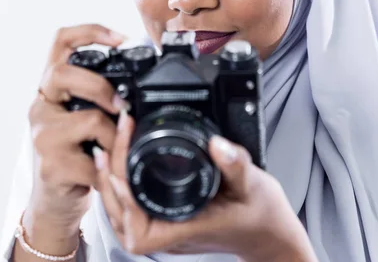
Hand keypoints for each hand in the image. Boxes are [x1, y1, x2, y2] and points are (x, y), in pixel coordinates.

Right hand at [26, 24, 127, 228]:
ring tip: (117, 148)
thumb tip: (142, 81)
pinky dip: (110, 167)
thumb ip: (98, 97)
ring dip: (115, 135)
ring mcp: (42, 136)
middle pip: (63, 73)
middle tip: (121, 105)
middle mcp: (40, 106)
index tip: (121, 39)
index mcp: (51, 87)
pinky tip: (108, 173)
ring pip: (89, 119)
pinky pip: (94, 160)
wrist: (54, 202)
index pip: (60, 42)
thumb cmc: (76, 153)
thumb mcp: (81, 117)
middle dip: (100, 85)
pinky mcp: (51, 167)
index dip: (90, 32)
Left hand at [95, 112, 316, 261]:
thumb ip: (235, 163)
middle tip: (108, 143)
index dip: (121, 191)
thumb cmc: (262, 215)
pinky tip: (119, 166)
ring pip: (121, 216)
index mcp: (185, 227)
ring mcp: (167, 231)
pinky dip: (120, 189)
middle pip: (120, 216)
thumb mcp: (253, 184)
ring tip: (106, 151)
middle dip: (108, 178)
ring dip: (109, 183)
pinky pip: (132, 210)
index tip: (121, 155)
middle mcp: (170, 234)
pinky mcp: (168, 222)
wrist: (271, 234)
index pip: (136, 220)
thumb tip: (216, 143)